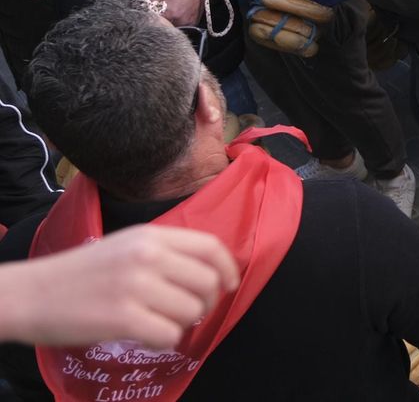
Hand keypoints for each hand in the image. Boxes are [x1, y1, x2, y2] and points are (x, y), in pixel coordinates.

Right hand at [0, 225, 238, 347]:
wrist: (30, 294)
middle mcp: (147, 256)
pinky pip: (170, 335)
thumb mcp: (126, 246)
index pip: (210, 247)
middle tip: (187, 312)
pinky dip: (164, 341)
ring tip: (157, 321)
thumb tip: (211, 271)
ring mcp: (136, 286)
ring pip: (191, 311)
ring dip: (180, 323)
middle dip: (205, 303)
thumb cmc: (80, 274)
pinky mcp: (124, 318)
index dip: (228, 268)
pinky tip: (145, 335)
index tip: (229, 284)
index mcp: (151, 236)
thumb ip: (165, 252)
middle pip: (208, 282)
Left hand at [149, 0, 203, 26]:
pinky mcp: (193, 24)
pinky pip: (182, 28)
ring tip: (170, 14)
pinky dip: (178, 24)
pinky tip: (178, 16)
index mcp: (169, 12)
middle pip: (164, 28)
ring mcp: (187, 23)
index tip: (152, 15)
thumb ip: (150, 1)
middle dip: (161, 23)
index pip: (155, 23)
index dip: (152, 20)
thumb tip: (143, 10)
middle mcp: (179, 20)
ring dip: (170, 24)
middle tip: (161, 14)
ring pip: (173, 29)